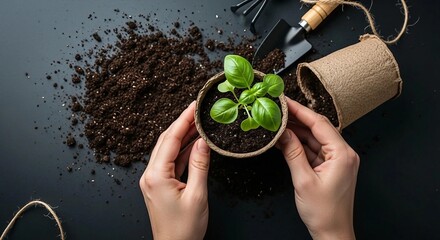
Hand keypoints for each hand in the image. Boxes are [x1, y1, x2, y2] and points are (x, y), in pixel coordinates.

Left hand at [139, 102, 210, 239]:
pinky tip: (194, 143)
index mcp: (156, 176)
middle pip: (166, 141)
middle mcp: (150, 175)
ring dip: (182, 136)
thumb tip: (203, 141)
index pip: (170, 139)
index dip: (183, 120)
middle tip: (197, 110)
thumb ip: (200, 165)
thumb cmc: (184, 228)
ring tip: (198, 123)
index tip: (194, 106)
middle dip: (182, 124)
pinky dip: (182, 151)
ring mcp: (154, 179)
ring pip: (168, 149)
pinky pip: (171, 161)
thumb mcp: (197, 194)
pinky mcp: (160, 184)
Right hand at [278, 98, 359, 239]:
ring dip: (297, 132)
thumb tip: (283, 133)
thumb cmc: (323, 212)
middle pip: (318, 128)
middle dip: (297, 119)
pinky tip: (285, 140)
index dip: (300, 110)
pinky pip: (314, 150)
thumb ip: (292, 152)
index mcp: (342, 154)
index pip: (319, 124)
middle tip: (278, 110)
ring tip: (277, 124)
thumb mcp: (303, 180)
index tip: (284, 101)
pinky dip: (300, 145)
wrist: (332, 233)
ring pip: (315, 138)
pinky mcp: (331, 167)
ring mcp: (338, 160)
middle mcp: (343, 154)